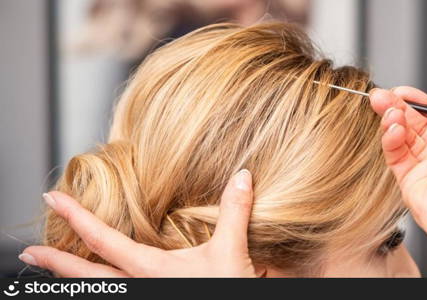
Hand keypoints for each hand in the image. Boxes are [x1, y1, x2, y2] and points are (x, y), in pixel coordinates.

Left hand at [20, 170, 259, 276]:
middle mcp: (140, 286)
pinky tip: (104, 282)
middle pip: (86, 276)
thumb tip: (242, 176)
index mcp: (150, 269)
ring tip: (54, 272)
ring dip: (73, 279)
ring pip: (98, 290)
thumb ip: (233, 211)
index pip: (103, 240)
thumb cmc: (225, 289)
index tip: (53, 198)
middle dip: (54, 263)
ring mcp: (145, 297)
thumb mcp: (231, 251)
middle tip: (28, 254)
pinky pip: (117, 294)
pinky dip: (100, 287)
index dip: (76, 217)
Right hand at [370, 87, 426, 276]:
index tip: (401, 91)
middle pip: (417, 123)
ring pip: (404, 138)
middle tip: (380, 97)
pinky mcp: (410, 181)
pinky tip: (393, 130)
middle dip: (398, 107)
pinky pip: (396, 155)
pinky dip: (391, 140)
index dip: (418, 100)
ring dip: (393, 121)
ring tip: (386, 112)